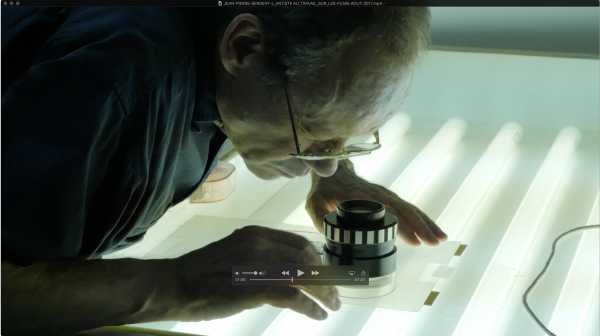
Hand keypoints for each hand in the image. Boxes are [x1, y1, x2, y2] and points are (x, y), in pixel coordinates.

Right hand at [167, 225, 339, 320]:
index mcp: (257, 233)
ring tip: (332, 306)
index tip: (325, 274)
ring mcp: (261, 264)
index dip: (317, 260)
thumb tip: (283, 273)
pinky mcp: (258, 287)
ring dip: (324, 293)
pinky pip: (294, 296)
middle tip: (334, 294)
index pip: (299, 243)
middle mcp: (263, 243)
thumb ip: (259, 258)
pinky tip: (317, 315)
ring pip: (305, 276)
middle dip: (326, 277)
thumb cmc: (199, 274)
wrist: (174, 284)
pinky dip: (310, 307)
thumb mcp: (233, 254)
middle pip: (307, 258)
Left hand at [306, 163, 446, 245]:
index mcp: (361, 196)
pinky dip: (422, 219)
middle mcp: (377, 194)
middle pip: (403, 209)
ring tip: (440, 239)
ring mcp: (385, 195)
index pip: (386, 211)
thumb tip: (330, 232)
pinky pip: (408, 208)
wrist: (332, 172)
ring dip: (426, 223)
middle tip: (434, 243)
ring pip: (409, 208)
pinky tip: (433, 231)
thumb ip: (320, 217)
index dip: (401, 225)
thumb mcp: (314, 203)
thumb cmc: (323, 190)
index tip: (414, 240)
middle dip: (421, 226)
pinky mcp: (389, 198)